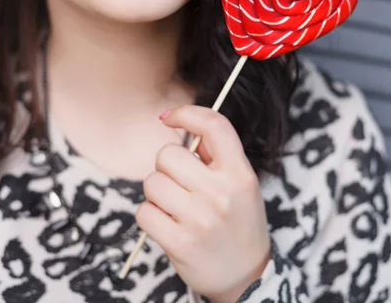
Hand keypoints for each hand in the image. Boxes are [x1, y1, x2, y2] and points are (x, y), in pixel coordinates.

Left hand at [135, 105, 270, 301]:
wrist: (246, 276)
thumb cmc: (238, 223)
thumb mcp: (242, 185)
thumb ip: (216, 155)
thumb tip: (180, 121)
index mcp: (240, 174)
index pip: (214, 126)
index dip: (186, 113)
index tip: (169, 118)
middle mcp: (222, 193)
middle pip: (168, 155)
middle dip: (167, 168)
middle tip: (182, 186)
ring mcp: (201, 219)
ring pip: (152, 183)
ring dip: (157, 194)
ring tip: (176, 208)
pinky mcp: (180, 243)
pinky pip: (144, 212)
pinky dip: (150, 217)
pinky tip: (168, 225)